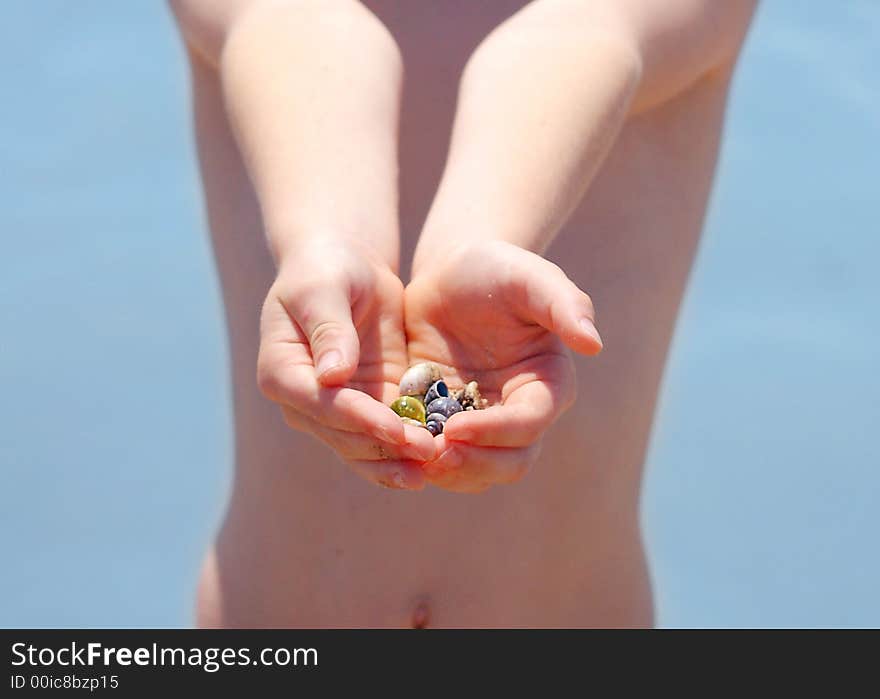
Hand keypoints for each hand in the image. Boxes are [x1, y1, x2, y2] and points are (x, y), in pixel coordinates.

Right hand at [257, 238, 434, 489]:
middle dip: (386, 448)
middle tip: (430, 453)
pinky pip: (386, 437)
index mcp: (283, 372)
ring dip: (399, 461)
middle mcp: (305, 401)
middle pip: (344, 437)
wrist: (347, 265)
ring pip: (365, 449)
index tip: (398, 431)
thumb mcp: (324, 289)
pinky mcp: (368, 407)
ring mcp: (336, 409)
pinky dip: (409, 449)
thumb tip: (332, 377)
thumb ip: (329, 330)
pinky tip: (441, 457)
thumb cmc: (328, 268)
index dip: (361, 421)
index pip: (323, 406)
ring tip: (439, 466)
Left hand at [405, 240, 601, 492]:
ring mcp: (483, 422)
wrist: (450, 274)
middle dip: (474, 464)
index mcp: (547, 384)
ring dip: (447, 472)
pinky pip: (441, 458)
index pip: (529, 424)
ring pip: (476, 471)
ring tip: (412, 455)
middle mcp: (520, 412)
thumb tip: (594, 343)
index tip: (455, 428)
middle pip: (509, 462)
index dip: (495, 433)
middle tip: (433, 455)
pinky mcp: (447, 423)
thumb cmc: (495, 268)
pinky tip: (395, 448)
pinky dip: (421, 461)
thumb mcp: (528, 277)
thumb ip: (564, 304)